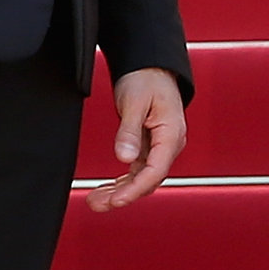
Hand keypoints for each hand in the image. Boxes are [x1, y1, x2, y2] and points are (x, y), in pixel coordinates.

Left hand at [85, 67, 186, 211]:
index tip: (116, 200)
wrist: (151, 65)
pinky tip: (107, 189)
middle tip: (97, 204)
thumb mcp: (135, 102)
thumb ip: (129, 131)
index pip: (155, 171)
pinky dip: (123, 181)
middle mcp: (169, 144)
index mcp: (172, 134)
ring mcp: (160, 146)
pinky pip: (138, 170)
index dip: (135, 189)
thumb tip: (124, 158)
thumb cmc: (147, 78)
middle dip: (124, 196)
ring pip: (142, 178)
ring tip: (96, 201)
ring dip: (121, 191)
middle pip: (148, 180)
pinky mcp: (150, 145)